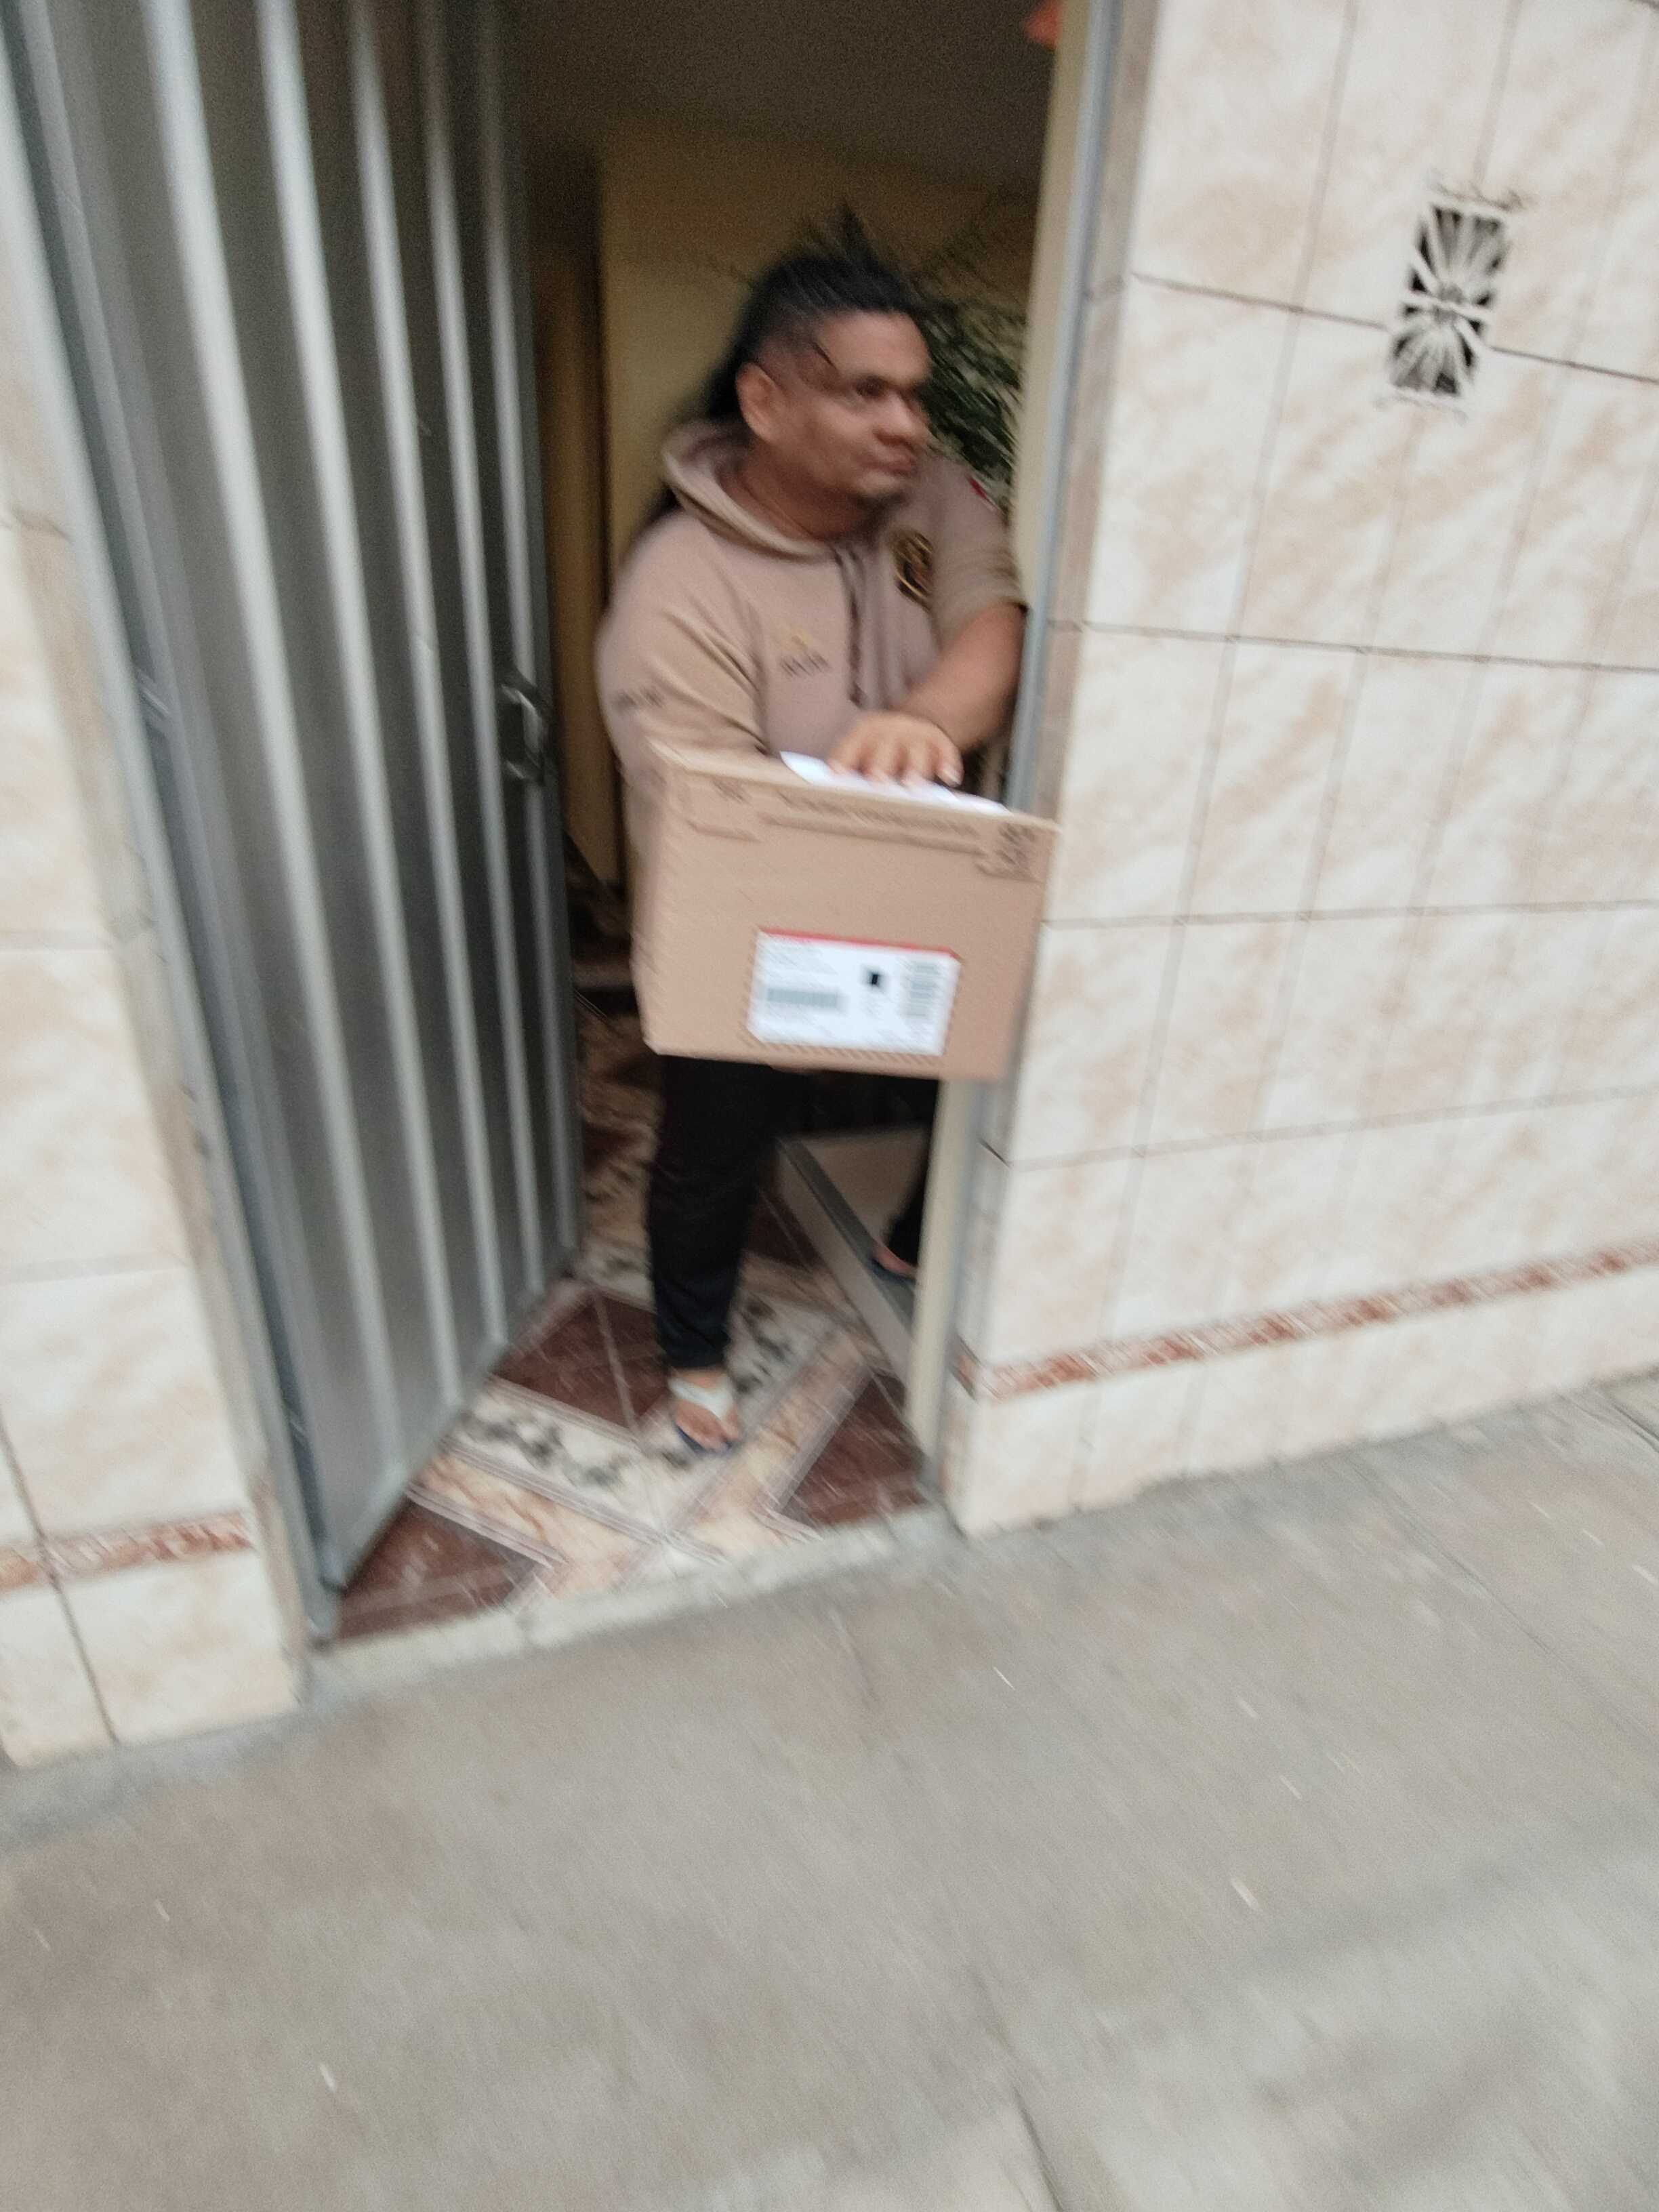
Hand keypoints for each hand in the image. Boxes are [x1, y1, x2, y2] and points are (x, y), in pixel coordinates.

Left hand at [828, 712, 962, 787]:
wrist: (915, 722)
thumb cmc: (881, 750)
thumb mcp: (865, 751)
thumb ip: (854, 770)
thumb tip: (838, 802)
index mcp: (865, 732)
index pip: (852, 745)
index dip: (844, 759)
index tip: (837, 775)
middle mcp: (890, 730)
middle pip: (884, 746)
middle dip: (880, 763)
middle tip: (877, 782)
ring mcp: (915, 733)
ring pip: (915, 749)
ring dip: (914, 767)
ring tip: (913, 786)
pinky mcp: (938, 740)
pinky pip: (945, 750)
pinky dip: (947, 763)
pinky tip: (948, 778)